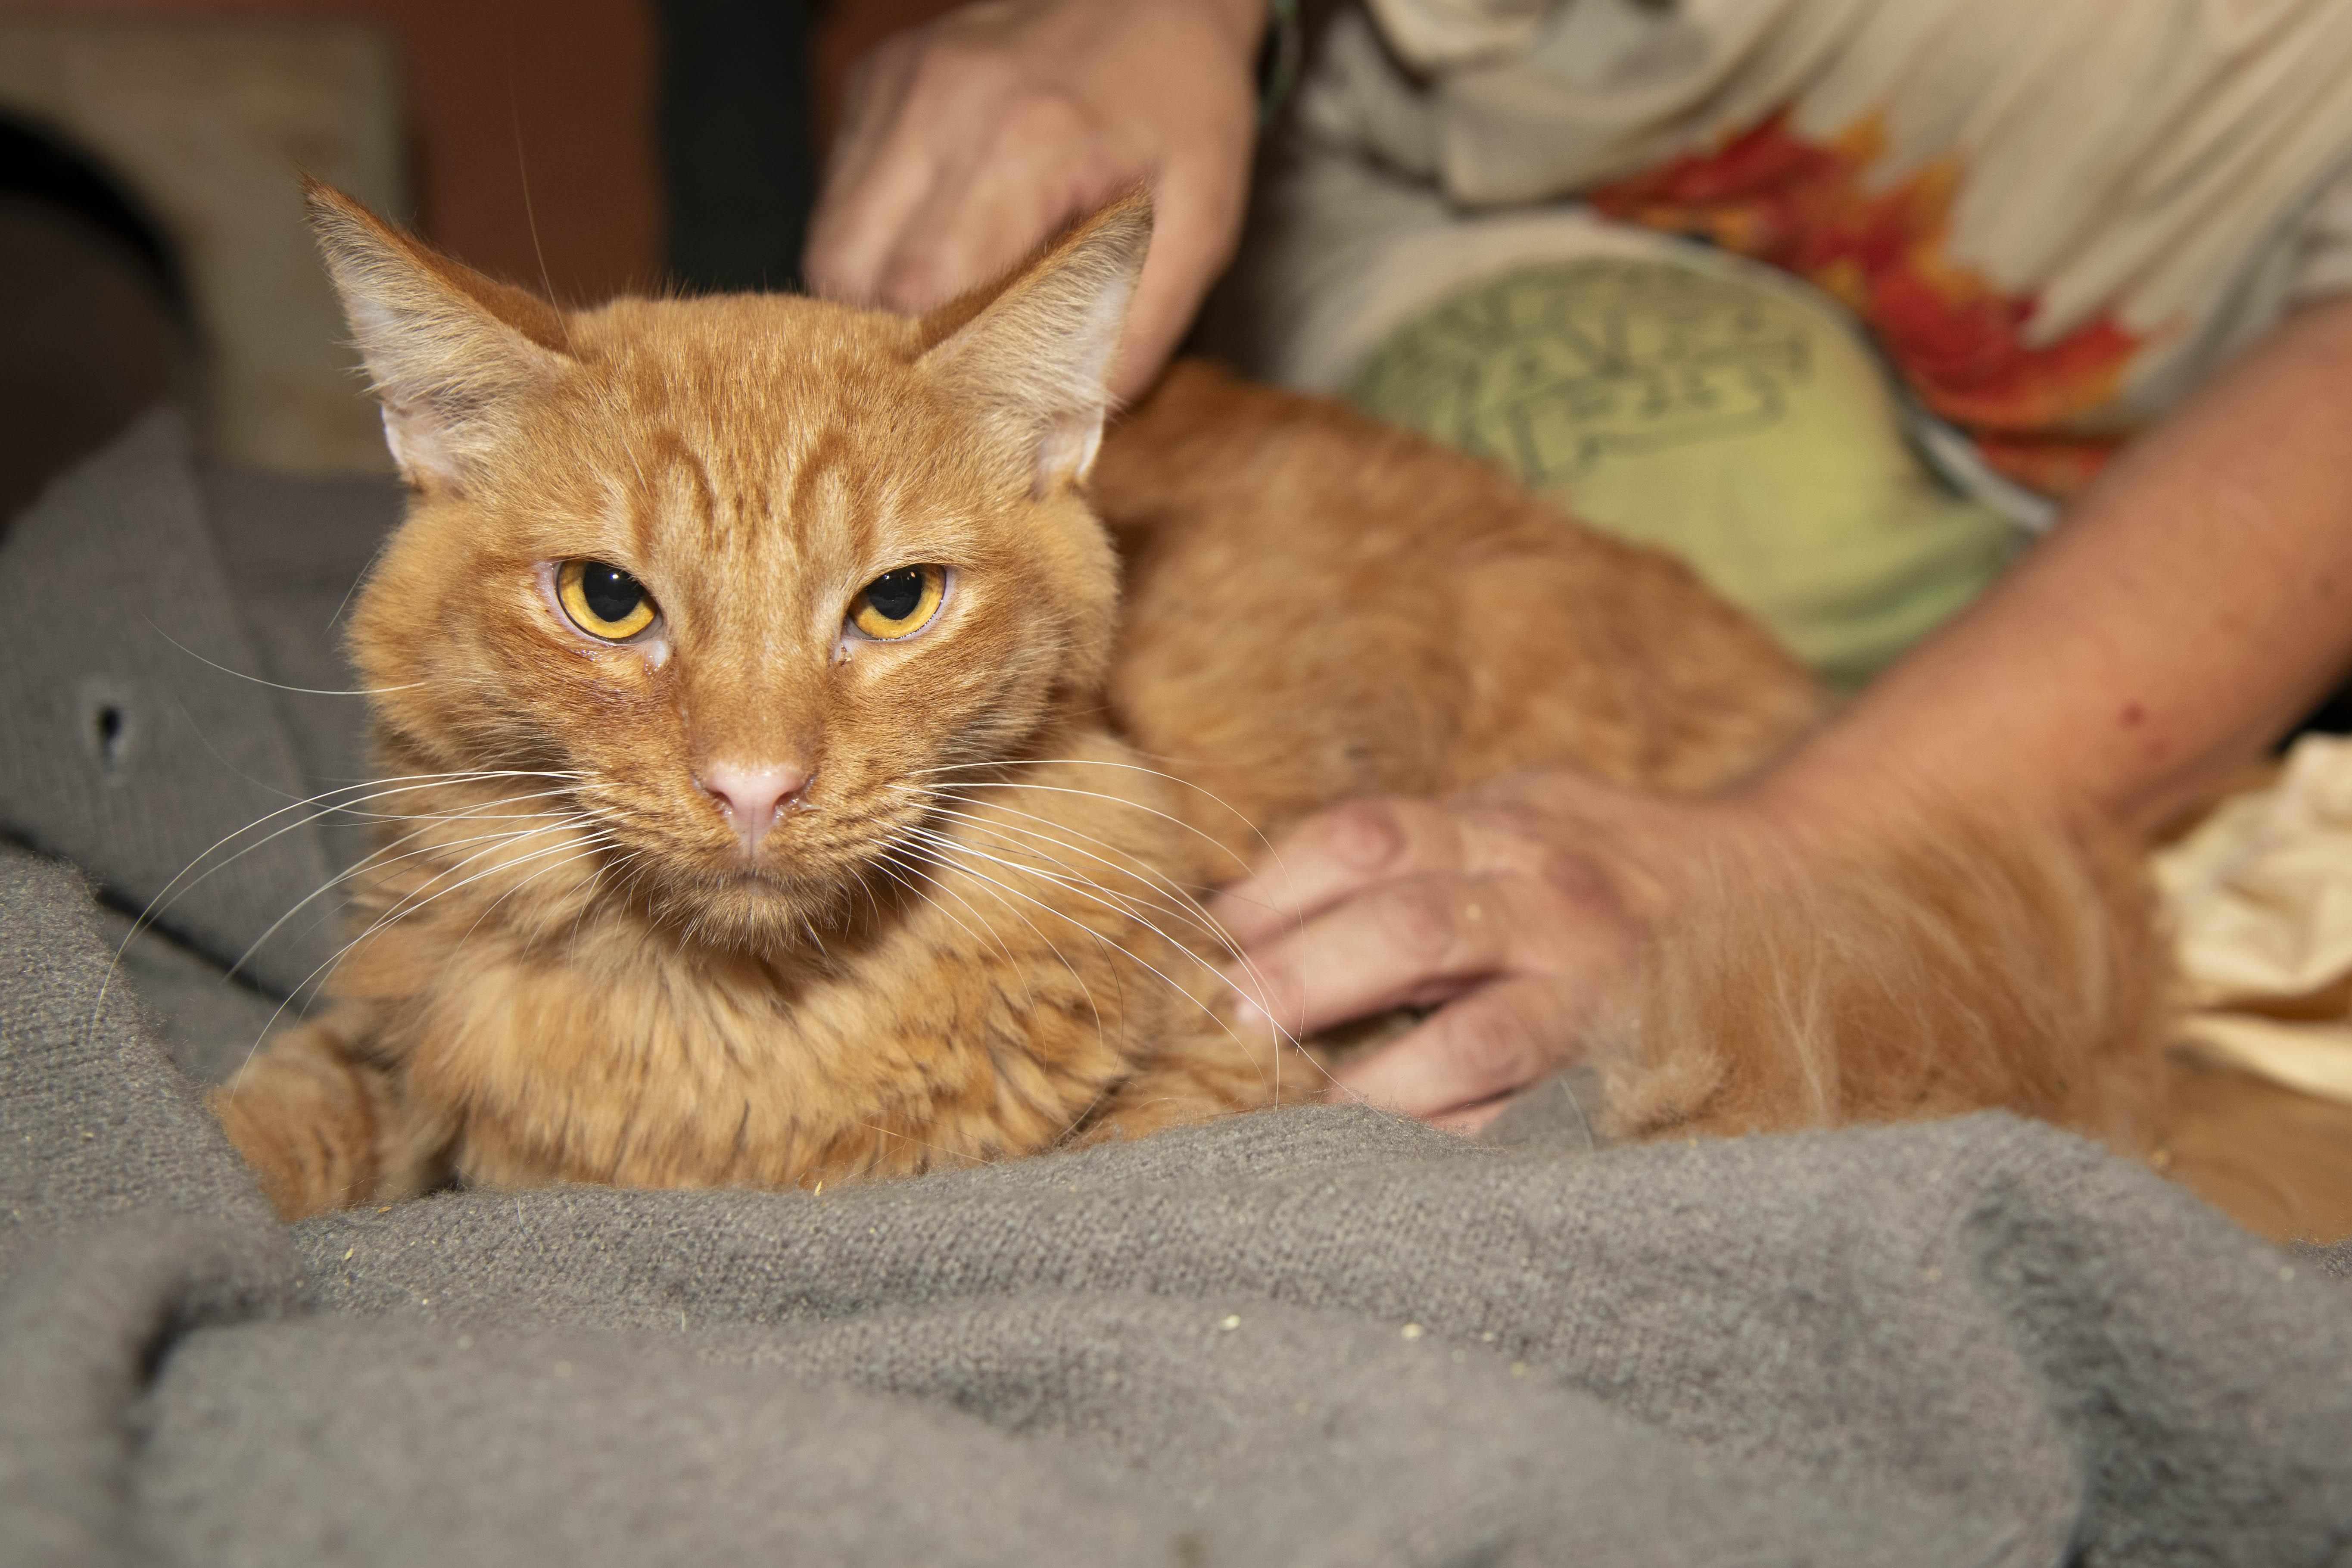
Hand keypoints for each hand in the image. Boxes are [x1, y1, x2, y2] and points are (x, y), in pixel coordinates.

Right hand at [804, 0, 1263, 402]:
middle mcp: (938, 105)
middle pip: (849, 272)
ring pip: (829, 242)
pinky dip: (870, 250)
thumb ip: (1139, 332)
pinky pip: (839, 198)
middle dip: (889, 347)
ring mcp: (896, 89)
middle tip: (945, 385)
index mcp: (1023, 140)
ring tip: (940, 328)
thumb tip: (1069, 440)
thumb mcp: (1199, 225)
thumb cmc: (1183, 112)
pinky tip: (932, 256)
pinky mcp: (875, 84)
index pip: (924, 290)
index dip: (931, 370)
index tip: (962, 420)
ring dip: (870, 305)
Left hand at [1210, 770, 1773, 1132]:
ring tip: (1313, 1112)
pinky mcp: (1625, 1074)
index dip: (1278, 884)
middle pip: (1410, 927)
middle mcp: (1551, 903)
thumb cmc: (1599, 858)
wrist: (1779, 886)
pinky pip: (1532, 1122)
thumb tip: (1238, 900)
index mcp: (1505, 829)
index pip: (1369, 838)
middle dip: (1307, 975)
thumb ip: (1401, 847)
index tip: (1208, 932)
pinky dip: (1458, 1145)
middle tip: (1233, 1017)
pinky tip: (1400, 1165)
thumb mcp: (1509, 814)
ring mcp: (1594, 994)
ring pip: (1478, 1040)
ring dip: (1381, 1085)